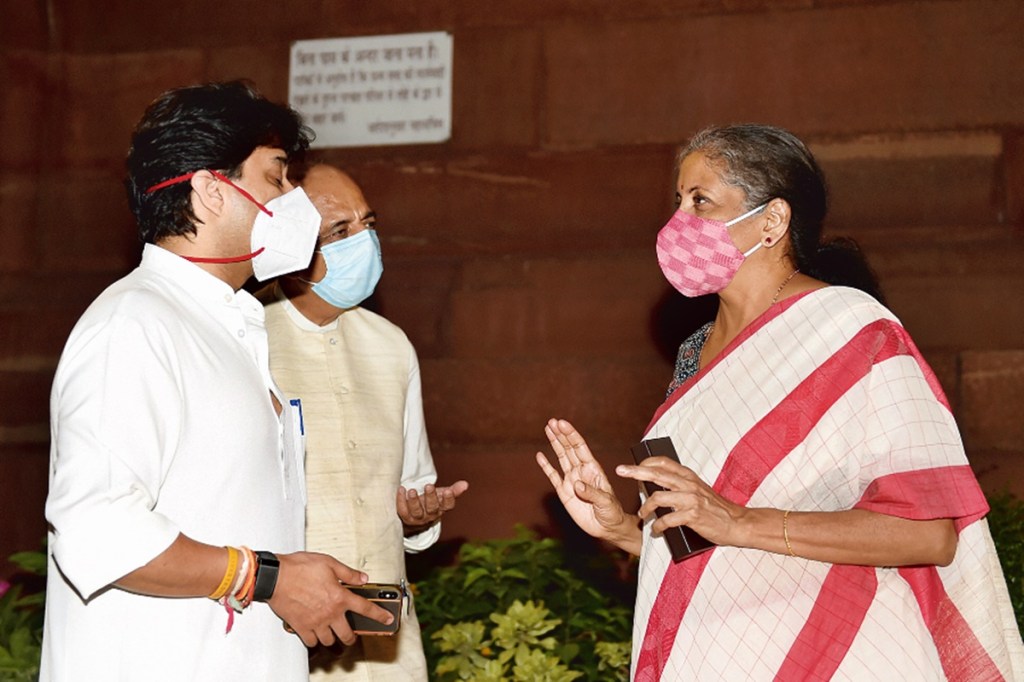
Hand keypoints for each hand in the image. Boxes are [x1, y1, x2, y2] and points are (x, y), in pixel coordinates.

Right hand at [267, 552, 393, 647]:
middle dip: (352, 637)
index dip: (380, 615)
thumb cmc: (299, 567)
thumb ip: (348, 573)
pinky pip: (312, 642)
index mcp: (339, 596)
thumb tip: (363, 578)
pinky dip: (315, 641)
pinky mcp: (301, 627)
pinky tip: (316, 635)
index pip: (366, 608)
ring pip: (330, 641)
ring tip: (334, 634)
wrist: (275, 577)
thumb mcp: (329, 563)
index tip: (388, 619)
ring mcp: (315, 622)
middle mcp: (330, 612)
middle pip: (347, 634)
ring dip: (334, 639)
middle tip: (352, 635)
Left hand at [397, 480, 468, 534]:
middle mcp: (430, 515)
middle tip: (429, 486)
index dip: (449, 499)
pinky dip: (401, 500)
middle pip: (432, 508)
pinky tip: (401, 489)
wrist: (415, 516)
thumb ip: (453, 490)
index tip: (448, 490)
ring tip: (412, 490)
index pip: (448, 506)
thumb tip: (466, 484)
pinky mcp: (405, 518)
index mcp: (441, 509)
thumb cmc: (431, 501)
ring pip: (417, 512)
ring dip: (414, 501)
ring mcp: (417, 518)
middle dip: (431, 497)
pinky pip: (402, 511)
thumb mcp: (441, 495)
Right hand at [535, 418, 639, 553]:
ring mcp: (572, 480)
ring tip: (548, 429)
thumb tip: (576, 484)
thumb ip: (592, 493)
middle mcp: (581, 471)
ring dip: (554, 443)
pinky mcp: (564, 492)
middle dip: (561, 435)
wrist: (607, 527)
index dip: (571, 435)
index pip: (580, 448)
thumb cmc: (612, 512)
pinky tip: (540, 456)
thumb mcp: (605, 502)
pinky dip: (546, 466)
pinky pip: (553, 476)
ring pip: (561, 457)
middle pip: (569, 448)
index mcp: (593, 469)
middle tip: (552, 421)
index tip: (562, 424)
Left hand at [616, 458, 744, 545]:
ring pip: (658, 497)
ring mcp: (690, 499)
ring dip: (646, 507)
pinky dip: (658, 526)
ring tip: (642, 515)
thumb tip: (656, 485)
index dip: (646, 462)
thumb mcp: (698, 490)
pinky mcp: (693, 516)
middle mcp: (688, 484)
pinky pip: (668, 519)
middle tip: (620, 471)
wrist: (737, 523)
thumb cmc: (715, 508)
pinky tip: (657, 530)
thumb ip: (680, 485)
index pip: (663, 462)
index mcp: (689, 476)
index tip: (632, 466)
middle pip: (656, 474)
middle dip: (635, 472)